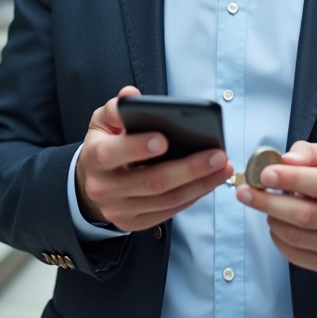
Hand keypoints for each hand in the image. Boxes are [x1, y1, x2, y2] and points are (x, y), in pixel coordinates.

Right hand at [75, 86, 234, 231]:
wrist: (92, 182)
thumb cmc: (105, 144)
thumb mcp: (103, 122)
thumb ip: (116, 108)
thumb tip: (130, 95)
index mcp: (94, 158)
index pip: (112, 154)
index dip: (137, 147)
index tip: (164, 139)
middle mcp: (104, 188)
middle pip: (151, 181)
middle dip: (189, 168)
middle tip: (218, 155)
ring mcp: (120, 210)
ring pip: (166, 199)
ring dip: (200, 184)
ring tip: (224, 167)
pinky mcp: (134, 222)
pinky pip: (169, 211)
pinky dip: (193, 196)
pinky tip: (211, 181)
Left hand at [236, 141, 316, 274]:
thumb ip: (309, 152)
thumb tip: (286, 160)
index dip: (291, 179)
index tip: (264, 174)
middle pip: (305, 214)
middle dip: (268, 202)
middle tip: (245, 192)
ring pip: (296, 236)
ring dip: (271, 219)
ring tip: (264, 205)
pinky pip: (295, 255)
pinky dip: (277, 238)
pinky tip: (275, 223)